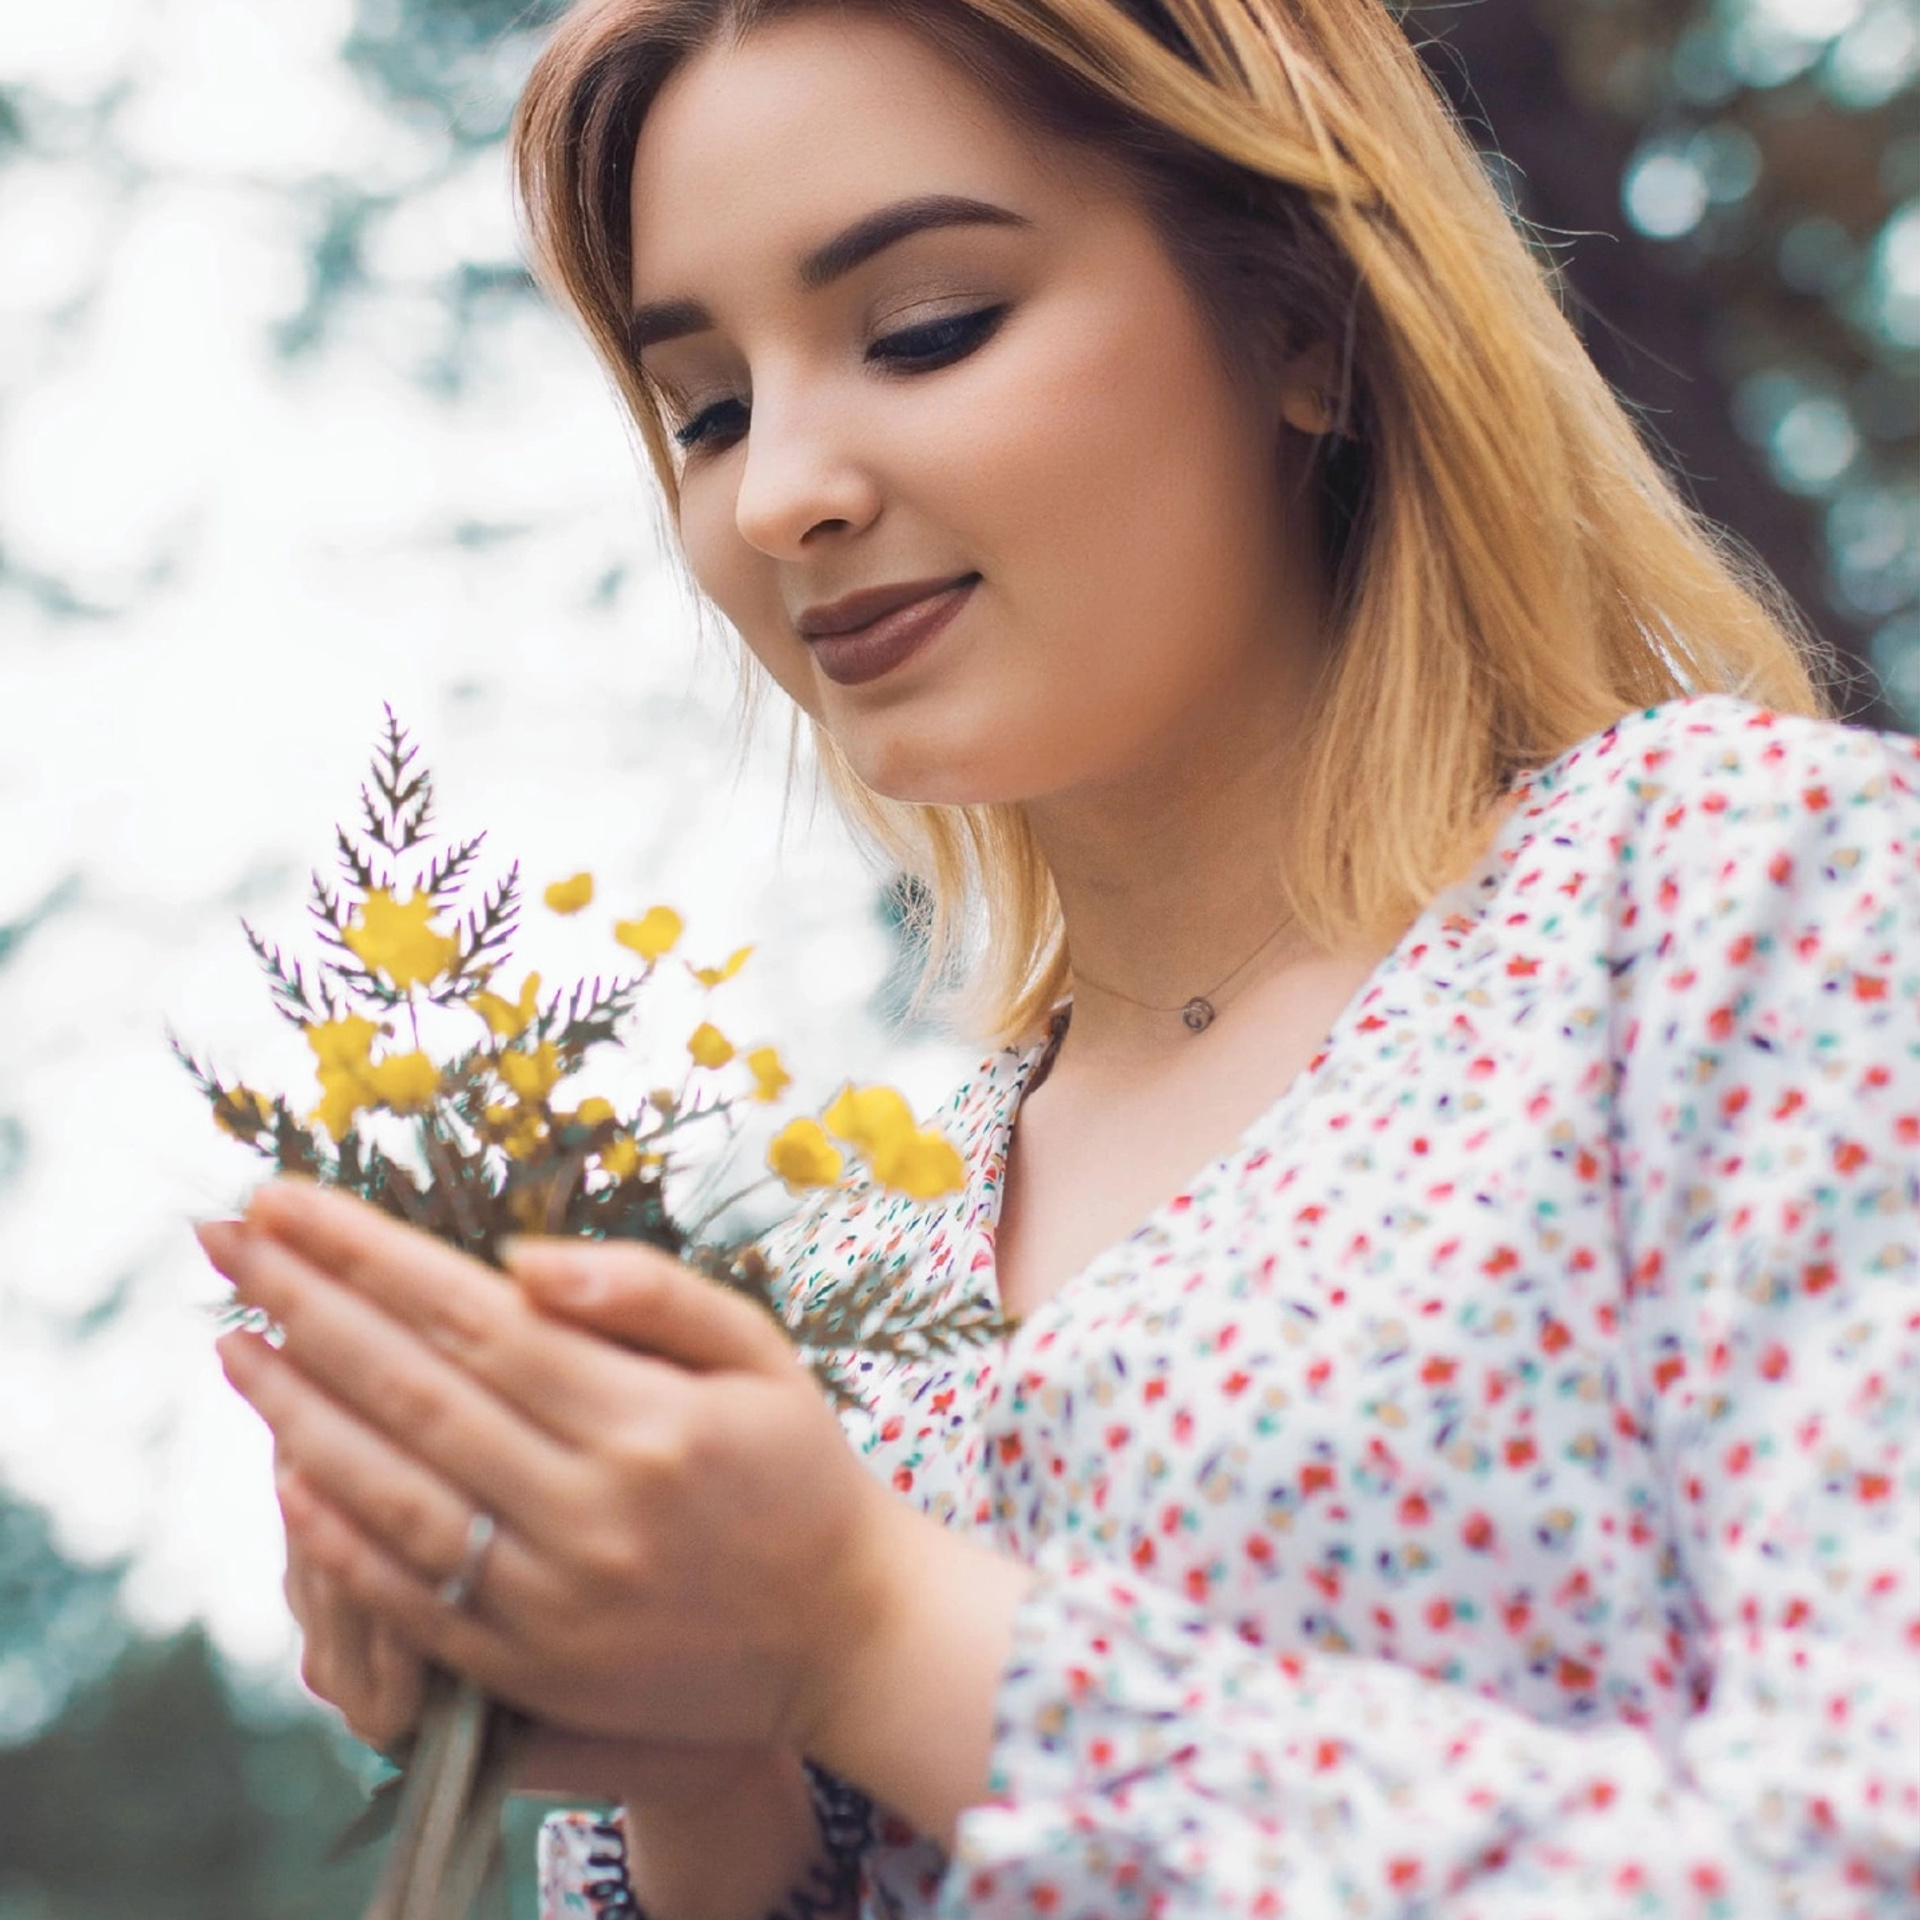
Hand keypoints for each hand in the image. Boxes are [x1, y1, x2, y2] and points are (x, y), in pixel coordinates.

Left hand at [198, 1179, 906, 1762]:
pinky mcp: (536, 1663)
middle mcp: (593, 1504)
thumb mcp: (758, 1348)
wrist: (847, 1630)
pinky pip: (412, 1596)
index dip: (368, 1254)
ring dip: (297, 1412)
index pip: (473, 1315)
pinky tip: (285, 1473)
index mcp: (648, 1415)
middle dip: (305, 1303)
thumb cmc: (800, 1466)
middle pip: (415, 1390)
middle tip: (225, 1238)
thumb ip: (648, 1291)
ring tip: (230, 1341)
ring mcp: (557, 1595)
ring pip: (393, 1493)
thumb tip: (518, 1256)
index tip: (287, 1199)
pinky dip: (337, 1536)